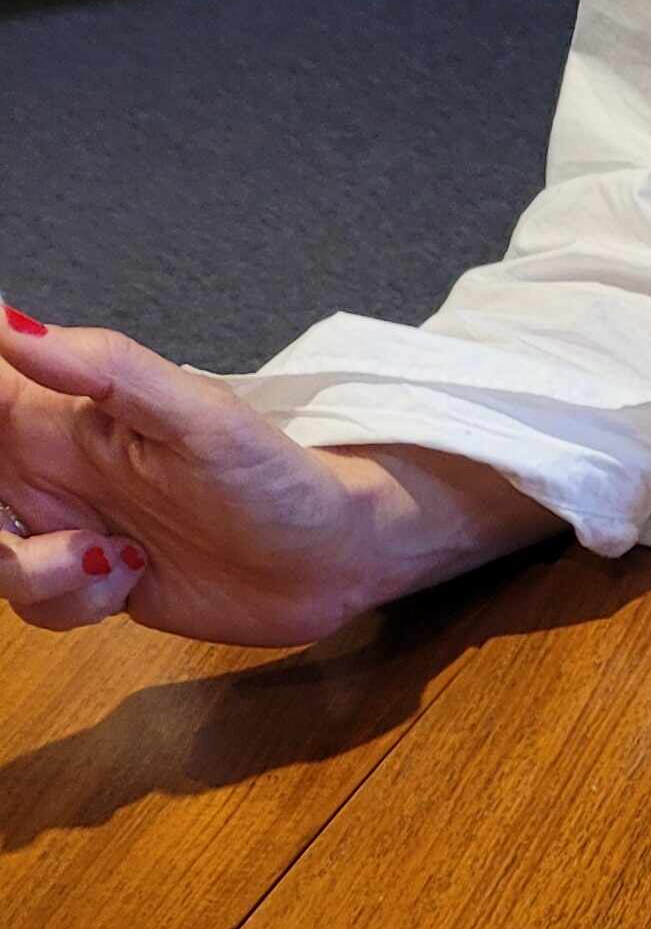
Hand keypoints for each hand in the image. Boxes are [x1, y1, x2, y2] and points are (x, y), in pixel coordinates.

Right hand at [1, 306, 557, 648]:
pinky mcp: (96, 585)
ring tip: (112, 555)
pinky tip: (133, 578)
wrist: (338, 558)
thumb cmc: (279, 473)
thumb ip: (105, 368)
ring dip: (31, 568)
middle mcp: (50, 469)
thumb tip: (11, 325)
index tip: (4, 446)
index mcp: (58, 413)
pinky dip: (71, 601)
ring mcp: (69, 528)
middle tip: (57, 527)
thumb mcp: (198, 415)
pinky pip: (39, 603)